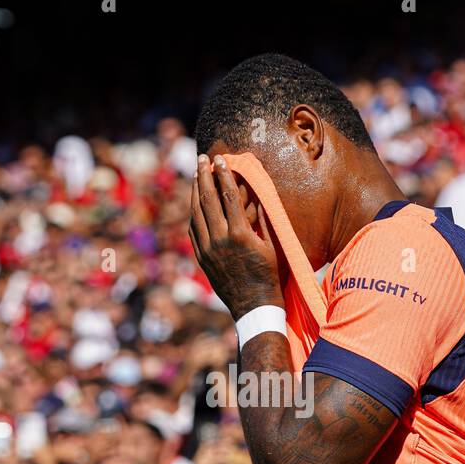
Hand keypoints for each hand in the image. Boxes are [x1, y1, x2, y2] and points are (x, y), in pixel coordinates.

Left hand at [189, 155, 282, 320]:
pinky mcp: (201, 257)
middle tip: (202, 158)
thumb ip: (263, 217)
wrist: (253, 304)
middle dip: (204, 176)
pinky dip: (193, 212)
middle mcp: (220, 239)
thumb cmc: (269, 273)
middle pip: (208, 200)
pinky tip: (195, 201)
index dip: (223, 175)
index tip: (220, 159)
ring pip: (196, 213)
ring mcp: (208, 249)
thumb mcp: (271, 244)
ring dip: (196, 191)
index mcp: (240, 234)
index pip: (228, 196)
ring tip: (197, 174)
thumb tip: (258, 191)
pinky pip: (193, 230)